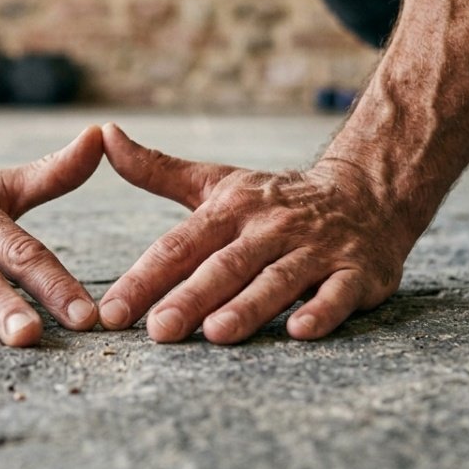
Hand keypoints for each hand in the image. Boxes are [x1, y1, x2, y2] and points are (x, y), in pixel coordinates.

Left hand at [97, 124, 417, 343]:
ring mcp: (315, 250)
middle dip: (190, 298)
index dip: (145, 278)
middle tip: (158, 331)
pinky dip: (321, 311)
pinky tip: (300, 331)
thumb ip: (156, 169)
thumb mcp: (216, 182)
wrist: (365, 193)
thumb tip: (103, 135)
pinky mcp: (354, 272)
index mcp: (232, 209)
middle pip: (225, 266)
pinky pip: (337, 293)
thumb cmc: (274, 200)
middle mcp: (270, 228)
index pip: (180, 246)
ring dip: (248, 306)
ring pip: (277, 280)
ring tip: (217, 333)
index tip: (112, 311)